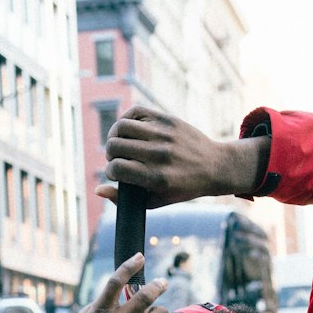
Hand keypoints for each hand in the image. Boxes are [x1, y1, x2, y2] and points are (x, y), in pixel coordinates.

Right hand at [97, 105, 269, 206]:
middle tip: (118, 158)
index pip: (116, 168)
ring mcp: (164, 134)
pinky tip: (130, 130)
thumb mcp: (155, 200)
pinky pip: (136, 111)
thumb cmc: (182, 187)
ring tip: (121, 143)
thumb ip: (124, 199)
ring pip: (121, 126)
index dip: (110, 171)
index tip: (116, 173)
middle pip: (114, 145)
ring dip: (115, 135)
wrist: (214, 166)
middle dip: (110, 154)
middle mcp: (159, 154)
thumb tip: (98, 190)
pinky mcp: (168, 119)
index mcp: (156, 178)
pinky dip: (127, 119)